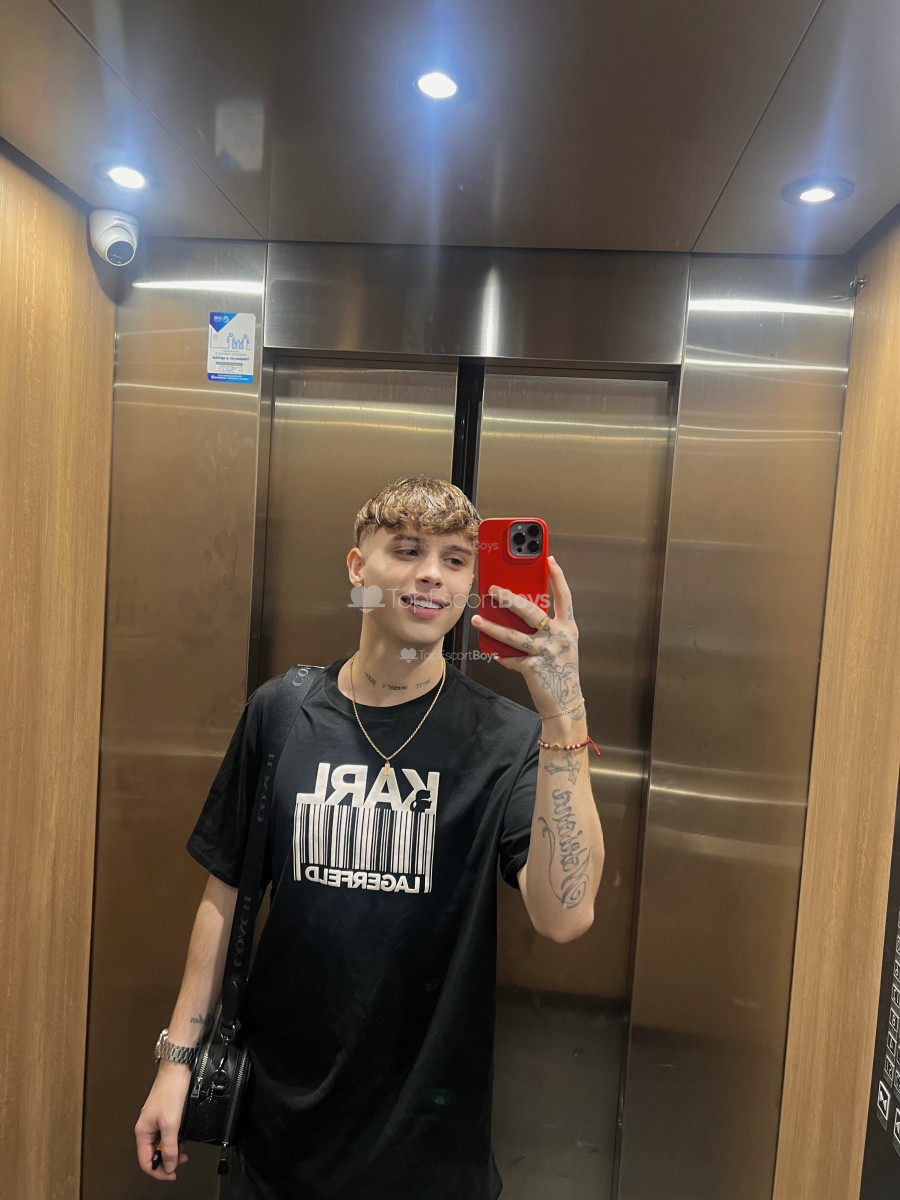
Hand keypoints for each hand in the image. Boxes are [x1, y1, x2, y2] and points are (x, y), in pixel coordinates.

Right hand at [134, 1062, 191, 1180]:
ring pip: (162, 1144)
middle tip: (180, 1162)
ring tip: (184, 1151)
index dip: (158, 1171)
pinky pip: (168, 1134)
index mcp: (143, 1131)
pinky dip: (176, 1139)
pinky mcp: (165, 1115)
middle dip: (168, 1160)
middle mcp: (147, 1127)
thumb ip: (169, 1147)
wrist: (178, 1069)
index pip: (146, 1161)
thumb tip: (168, 1166)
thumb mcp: (171, 1124)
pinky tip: (183, 1138)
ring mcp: (156, 1121)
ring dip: (173, 1150)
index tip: (171, 1174)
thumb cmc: (170, 1090)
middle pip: (154, 1153)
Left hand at [471, 555, 583, 718]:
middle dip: (510, 598)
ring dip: (493, 626)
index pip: (564, 597)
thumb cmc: (560, 669)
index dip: (558, 577)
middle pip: (532, 611)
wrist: (566, 702)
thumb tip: (519, 608)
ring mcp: (546, 653)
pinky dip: (499, 655)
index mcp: (568, 628)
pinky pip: (510, 658)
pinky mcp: (534, 669)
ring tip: (477, 618)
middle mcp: (559, 638)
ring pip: (514, 635)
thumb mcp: (561, 644)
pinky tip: (489, 650)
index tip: (549, 559)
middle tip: (493, 588)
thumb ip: (546, 626)